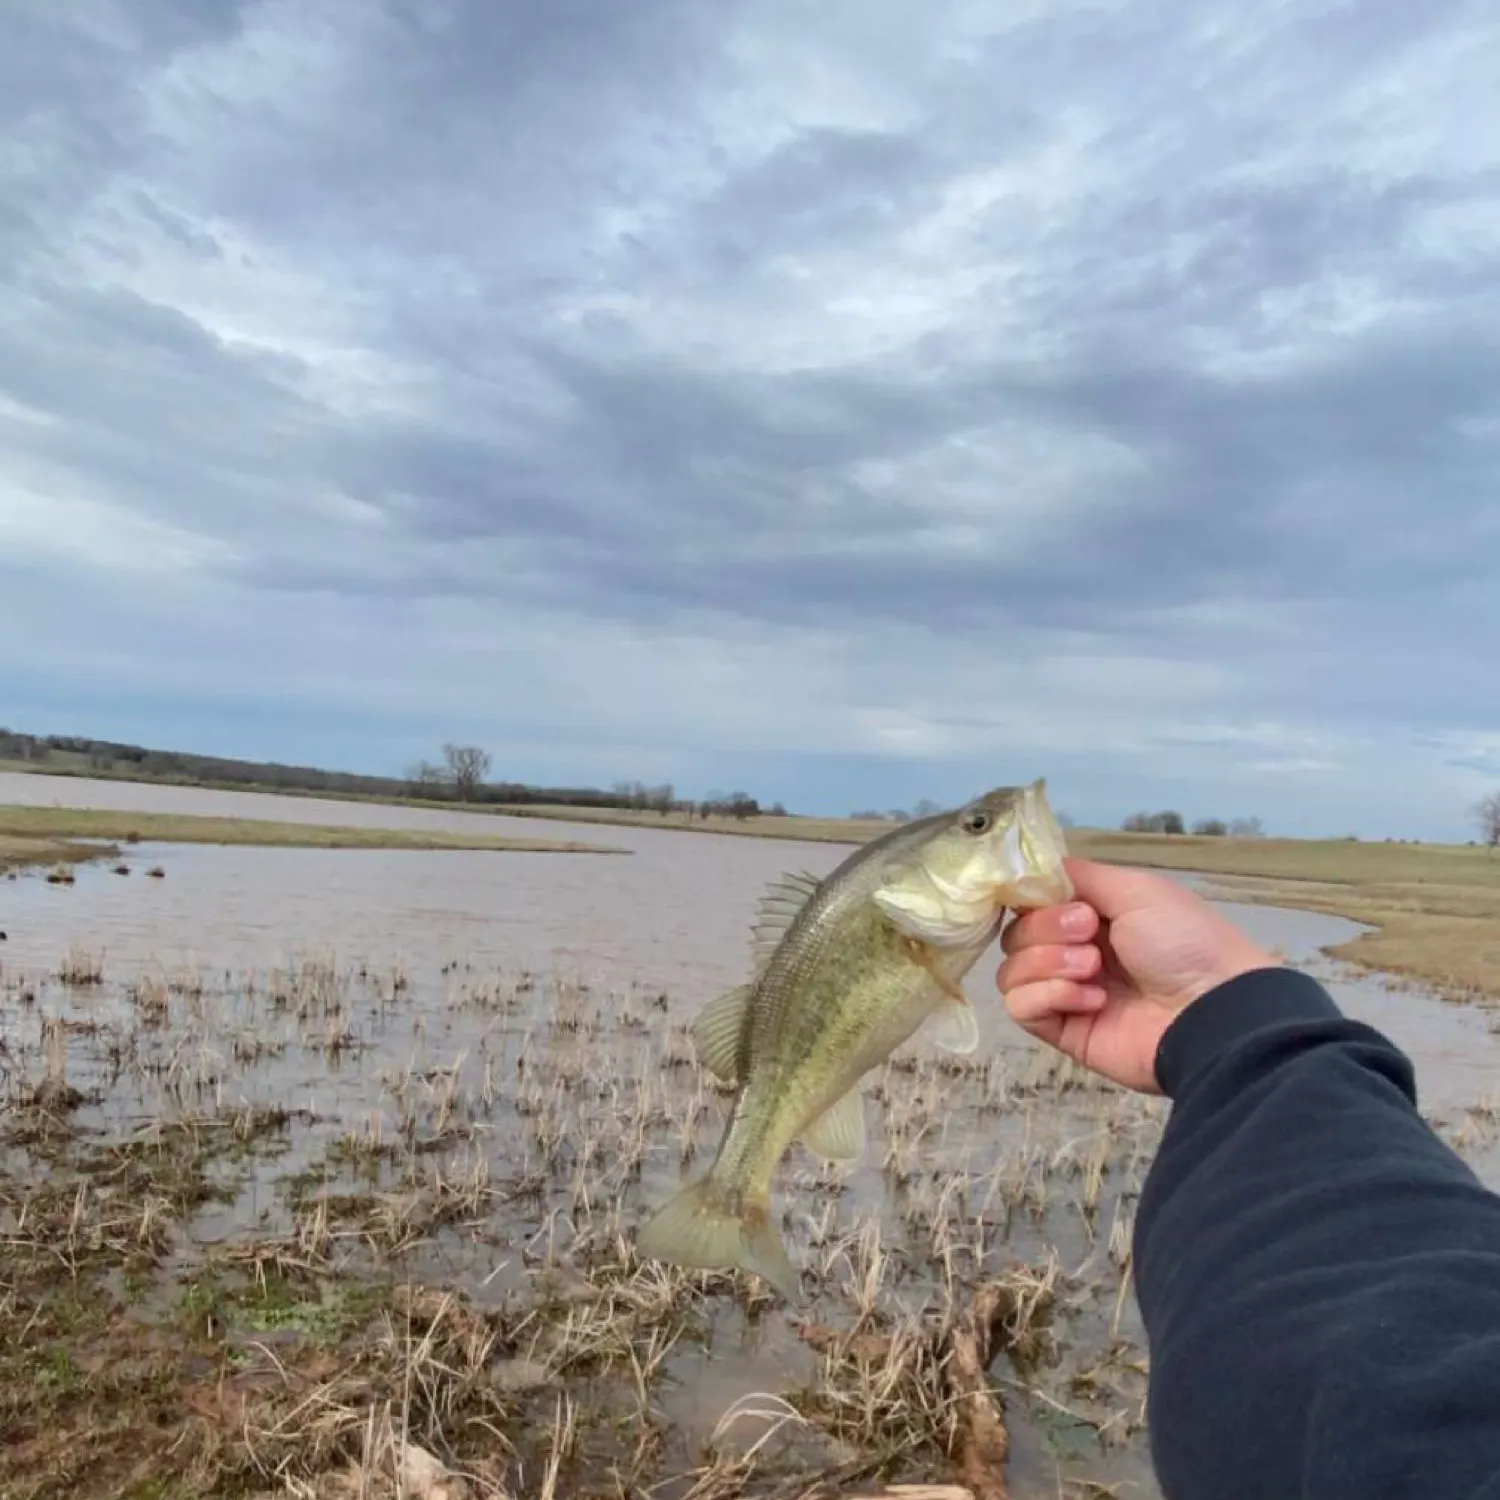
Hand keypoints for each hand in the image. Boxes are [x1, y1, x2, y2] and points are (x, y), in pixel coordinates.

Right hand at [995, 856, 1279, 1092]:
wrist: (1212, 1011)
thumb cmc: (1183, 941)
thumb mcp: (1137, 889)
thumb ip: (1079, 876)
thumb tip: (1032, 872)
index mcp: (1091, 915)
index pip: (1030, 902)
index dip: (1027, 897)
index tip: (1042, 895)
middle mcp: (1074, 951)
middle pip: (1016, 934)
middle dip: (1046, 929)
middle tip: (1089, 933)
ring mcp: (1066, 993)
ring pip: (1011, 971)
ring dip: (1048, 963)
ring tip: (1094, 970)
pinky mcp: (1064, 1031)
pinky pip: (1021, 1008)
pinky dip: (1049, 996)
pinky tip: (1092, 1000)